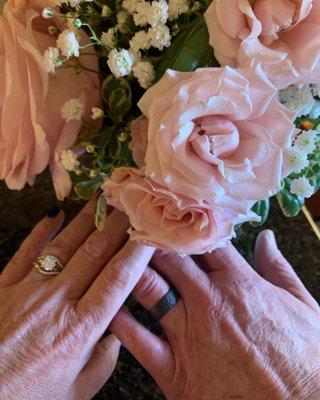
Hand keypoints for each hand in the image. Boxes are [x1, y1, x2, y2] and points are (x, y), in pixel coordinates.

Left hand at [0, 202, 153, 399]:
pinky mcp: (3, 287)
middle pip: (94, 253)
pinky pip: (26, 252)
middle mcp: (57, 303)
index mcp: (80, 330)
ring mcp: (27, 291)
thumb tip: (116, 334)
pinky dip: (42, 231)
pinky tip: (55, 213)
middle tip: (130, 200)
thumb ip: (103, 361)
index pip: (117, 279)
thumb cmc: (29, 399)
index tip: (149, 231)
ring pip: (64, 246)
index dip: (136, 251)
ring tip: (102, 196)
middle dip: (116, 224)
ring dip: (86, 219)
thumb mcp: (76, 392)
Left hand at [111, 230, 319, 399]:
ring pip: (149, 288)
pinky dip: (119, 319)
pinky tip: (107, 303)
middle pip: (170, 258)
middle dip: (152, 238)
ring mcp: (189, 335)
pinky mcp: (175, 370)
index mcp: (238, 283)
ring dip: (131, 267)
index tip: (172, 213)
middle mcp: (208, 302)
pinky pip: (136, 339)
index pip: (204, 241)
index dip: (186, 224)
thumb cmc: (303, 359)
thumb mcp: (302, 305)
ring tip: (116, 251)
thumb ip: (278, 267)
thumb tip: (265, 237)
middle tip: (136, 222)